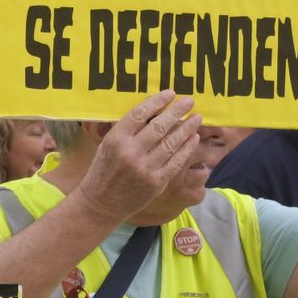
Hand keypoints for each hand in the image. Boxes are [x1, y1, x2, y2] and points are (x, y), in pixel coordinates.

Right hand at [75, 91, 200, 226]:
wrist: (101, 203)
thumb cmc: (104, 170)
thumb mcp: (108, 146)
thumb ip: (127, 130)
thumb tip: (152, 111)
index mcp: (116, 139)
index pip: (140, 114)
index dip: (157, 102)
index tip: (170, 94)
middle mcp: (130, 152)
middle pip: (159, 126)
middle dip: (177, 111)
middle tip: (189, 101)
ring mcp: (145, 168)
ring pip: (171, 143)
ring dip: (186, 128)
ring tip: (196, 118)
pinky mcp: (156, 182)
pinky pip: (176, 161)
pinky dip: (186, 148)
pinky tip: (193, 138)